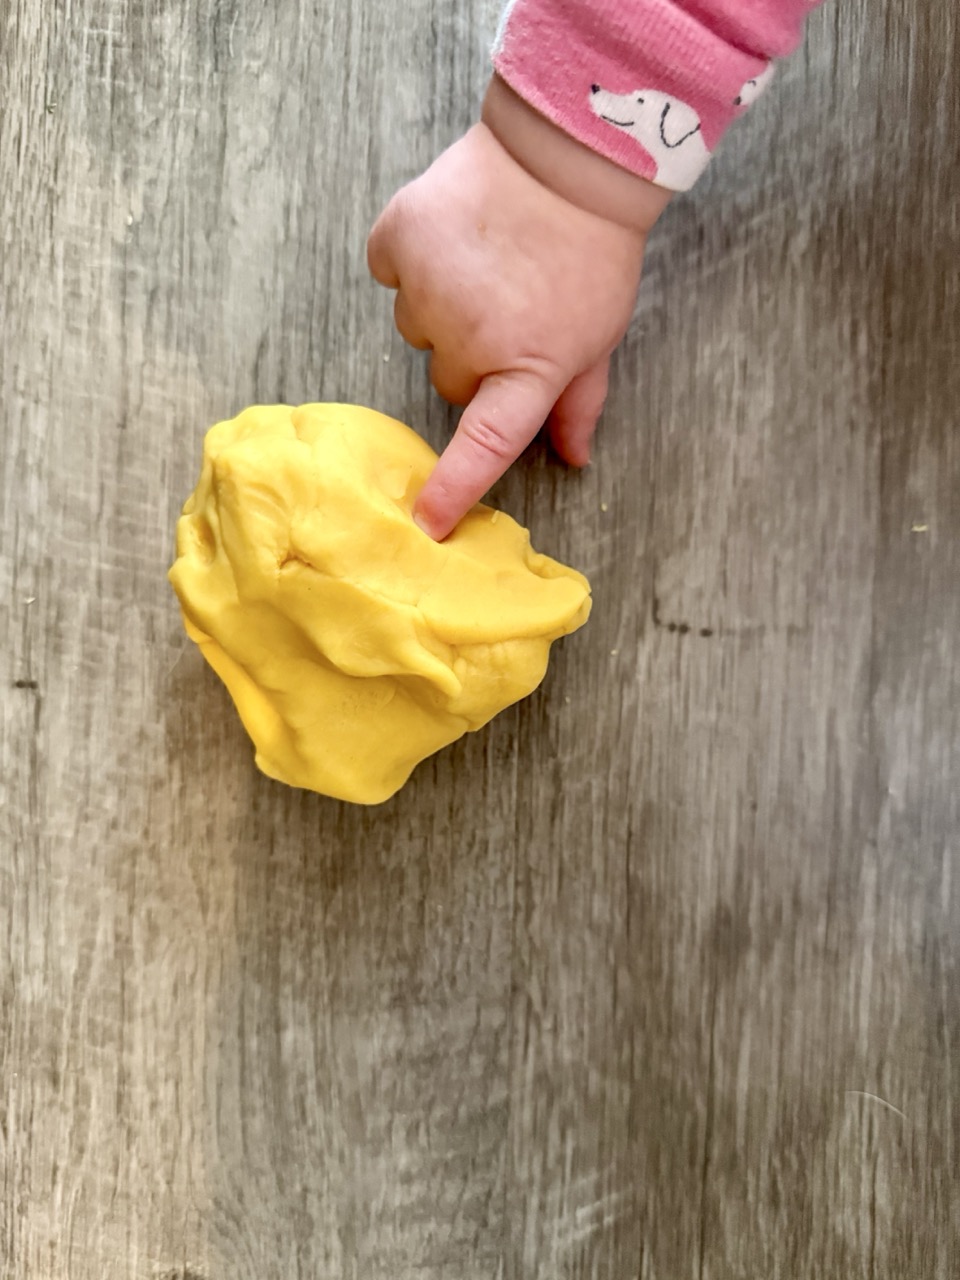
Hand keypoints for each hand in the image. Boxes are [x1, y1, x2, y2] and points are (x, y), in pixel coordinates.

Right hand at [367, 80, 669, 539]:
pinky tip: (451, 234)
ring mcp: (429, 290)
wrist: (568, 155)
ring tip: (484, 261)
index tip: (427, 522)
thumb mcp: (597, 335)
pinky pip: (389, 272)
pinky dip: (411, 259)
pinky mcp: (398, 240)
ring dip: (441, 306)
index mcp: (527, 369)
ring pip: (416, 327)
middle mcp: (471, 339)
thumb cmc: (591, 252)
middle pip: (448, 380)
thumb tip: (575, 459)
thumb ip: (580, 401)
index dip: (455, 488)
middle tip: (507, 307)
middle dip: (472, 357)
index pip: (486, 445)